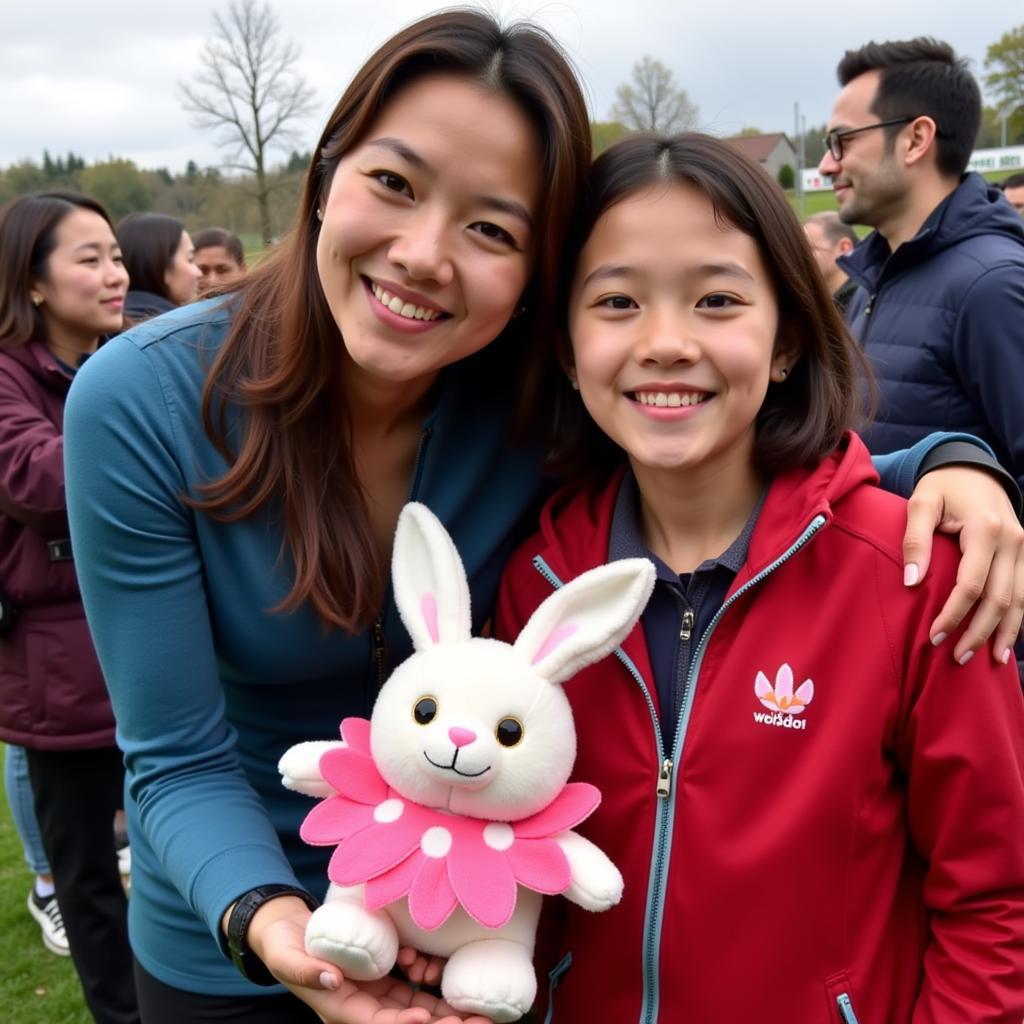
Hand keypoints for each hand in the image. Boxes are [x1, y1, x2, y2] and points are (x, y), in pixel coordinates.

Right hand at [247, 900, 490, 1023]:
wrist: (287, 931)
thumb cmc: (283, 948)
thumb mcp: (287, 958)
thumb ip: (306, 970)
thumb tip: (332, 979)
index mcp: (342, 1011)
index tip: (426, 1017)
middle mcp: (364, 1008)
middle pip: (408, 1022)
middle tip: (478, 1023)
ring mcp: (377, 992)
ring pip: (418, 1007)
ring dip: (445, 1010)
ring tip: (473, 1008)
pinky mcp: (385, 975)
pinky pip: (413, 983)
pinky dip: (428, 977)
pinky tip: (434, 966)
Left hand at [903, 465, 1023, 664]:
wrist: (972, 467)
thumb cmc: (941, 487)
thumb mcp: (920, 502)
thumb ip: (915, 540)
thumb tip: (912, 583)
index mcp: (985, 529)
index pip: (971, 584)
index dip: (954, 614)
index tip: (933, 637)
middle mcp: (1012, 540)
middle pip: (1000, 599)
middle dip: (979, 631)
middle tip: (956, 657)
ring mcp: (1023, 547)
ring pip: (1020, 599)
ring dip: (1004, 632)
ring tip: (988, 660)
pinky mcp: (1023, 553)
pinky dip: (1017, 617)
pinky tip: (1005, 639)